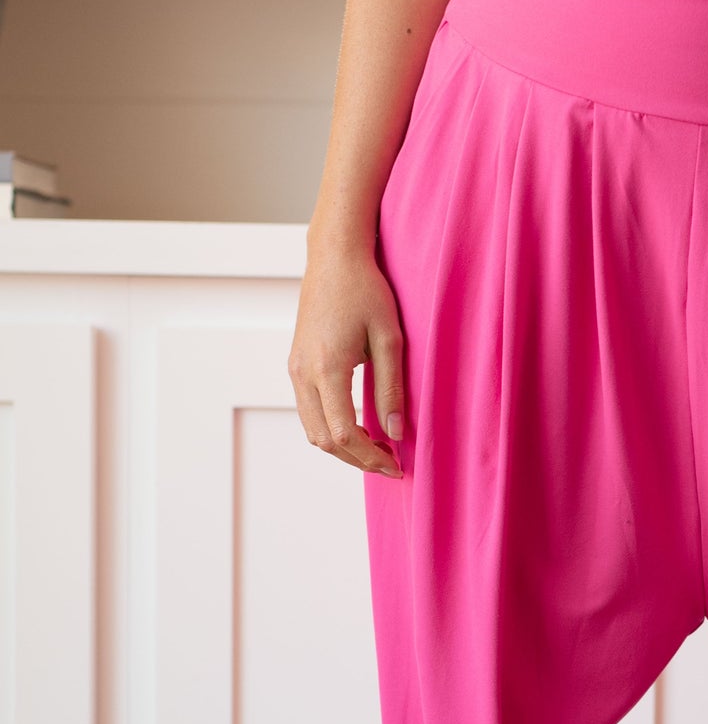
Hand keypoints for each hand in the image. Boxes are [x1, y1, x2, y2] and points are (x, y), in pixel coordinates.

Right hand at [289, 239, 405, 478]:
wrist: (334, 258)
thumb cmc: (366, 290)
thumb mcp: (389, 338)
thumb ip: (392, 388)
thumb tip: (397, 432)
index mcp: (327, 368)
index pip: (344, 434)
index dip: (371, 457)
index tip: (397, 465)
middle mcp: (303, 373)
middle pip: (324, 440)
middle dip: (357, 459)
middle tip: (390, 463)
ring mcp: (295, 370)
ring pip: (313, 430)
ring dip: (343, 447)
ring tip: (377, 449)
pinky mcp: (295, 365)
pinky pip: (309, 412)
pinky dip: (331, 429)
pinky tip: (359, 428)